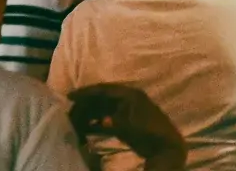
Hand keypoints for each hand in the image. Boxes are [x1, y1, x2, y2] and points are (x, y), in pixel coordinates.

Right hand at [69, 84, 184, 165]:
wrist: (165, 146)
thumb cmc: (150, 133)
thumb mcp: (132, 127)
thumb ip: (116, 123)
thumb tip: (102, 122)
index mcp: (130, 95)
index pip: (104, 89)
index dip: (87, 92)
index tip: (71, 96)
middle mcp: (127, 99)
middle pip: (101, 99)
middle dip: (86, 105)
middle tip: (70, 112)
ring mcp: (126, 111)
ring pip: (103, 109)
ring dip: (89, 114)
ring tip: (75, 121)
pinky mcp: (125, 122)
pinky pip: (107, 119)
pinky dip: (97, 123)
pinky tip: (86, 129)